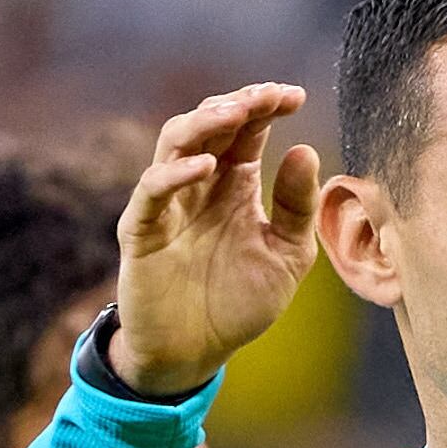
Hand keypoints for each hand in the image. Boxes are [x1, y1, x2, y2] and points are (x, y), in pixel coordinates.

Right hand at [109, 83, 324, 397]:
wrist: (195, 353)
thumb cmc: (239, 303)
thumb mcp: (286, 256)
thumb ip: (297, 207)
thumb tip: (305, 150)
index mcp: (234, 184)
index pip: (247, 130)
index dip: (266, 106)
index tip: (294, 94)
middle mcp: (199, 185)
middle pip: (210, 124)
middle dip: (237, 104)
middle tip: (267, 95)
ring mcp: (167, 204)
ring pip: (175, 143)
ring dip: (204, 122)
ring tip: (236, 113)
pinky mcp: (141, 231)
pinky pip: (151, 192)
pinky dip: (175, 174)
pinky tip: (206, 166)